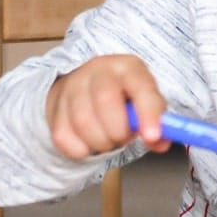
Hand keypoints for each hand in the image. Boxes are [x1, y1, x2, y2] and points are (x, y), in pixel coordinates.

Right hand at [43, 55, 170, 159]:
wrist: (84, 89)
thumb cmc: (123, 99)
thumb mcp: (145, 103)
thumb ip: (158, 124)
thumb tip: (161, 142)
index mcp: (128, 67)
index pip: (140, 86)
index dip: (148, 113)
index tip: (153, 137)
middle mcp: (98, 70)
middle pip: (105, 100)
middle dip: (118, 131)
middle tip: (123, 138)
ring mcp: (72, 86)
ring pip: (83, 122)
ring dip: (100, 142)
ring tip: (107, 139)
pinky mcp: (54, 107)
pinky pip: (64, 137)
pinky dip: (80, 149)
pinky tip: (89, 141)